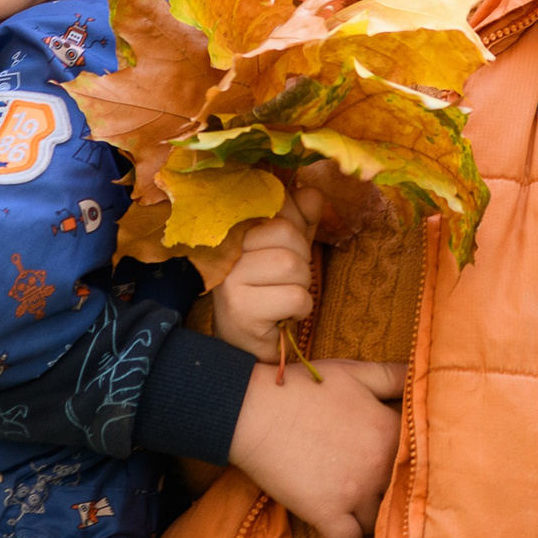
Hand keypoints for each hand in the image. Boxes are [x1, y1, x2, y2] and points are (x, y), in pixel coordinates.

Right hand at [213, 187, 318, 361]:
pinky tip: (283, 315)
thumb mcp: (289, 247)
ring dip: (302, 286)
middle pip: (287, 233)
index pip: (278, 203)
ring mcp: (229, 280)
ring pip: (292, 265)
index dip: (296, 223)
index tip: (288, 244)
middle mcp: (224, 249)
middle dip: (301, 259)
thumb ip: (301, 219)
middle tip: (285, 279)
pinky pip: (295, 297)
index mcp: (234, 227)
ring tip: (283, 296)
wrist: (249, 344)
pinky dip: (301, 308)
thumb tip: (312, 193)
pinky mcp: (241, 310)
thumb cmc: (271, 289)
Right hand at [228, 358, 404, 537]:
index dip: (405, 456)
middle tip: (364, 474)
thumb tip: (422, 374)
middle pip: (400, 491)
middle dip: (387, 486)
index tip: (388, 454)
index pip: (420, 456)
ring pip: (377, 519)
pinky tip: (332, 516)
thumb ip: (392, 376)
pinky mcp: (326, 515)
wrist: (252, 409)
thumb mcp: (351, 371)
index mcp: (389, 430)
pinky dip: (341, 533)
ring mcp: (354, 495)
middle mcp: (379, 467)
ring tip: (347, 493)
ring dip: (366, 510)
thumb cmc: (301, 387)